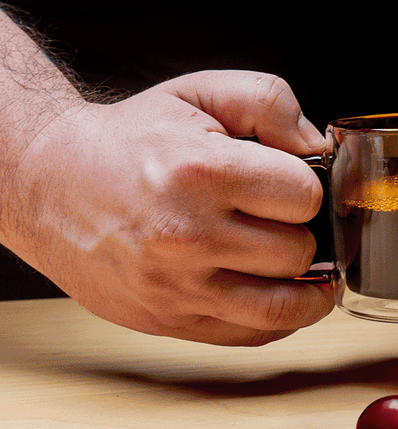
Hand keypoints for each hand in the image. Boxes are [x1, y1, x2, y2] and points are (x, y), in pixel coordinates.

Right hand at [10, 71, 332, 345]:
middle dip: (301, 232)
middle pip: (298, 252)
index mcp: (201, 172)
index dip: (307, 187)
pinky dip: (276, 320)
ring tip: (306, 268)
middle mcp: (186, 234)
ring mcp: (174, 285)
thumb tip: (318, 145)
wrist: (48, 183)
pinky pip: (248, 335)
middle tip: (283, 220)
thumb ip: (270, 102)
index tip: (290, 184)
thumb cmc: (130, 139)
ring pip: (283, 308)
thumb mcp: (201, 92)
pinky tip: (275, 292)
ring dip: (305, 288)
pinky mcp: (165, 320)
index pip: (305, 197)